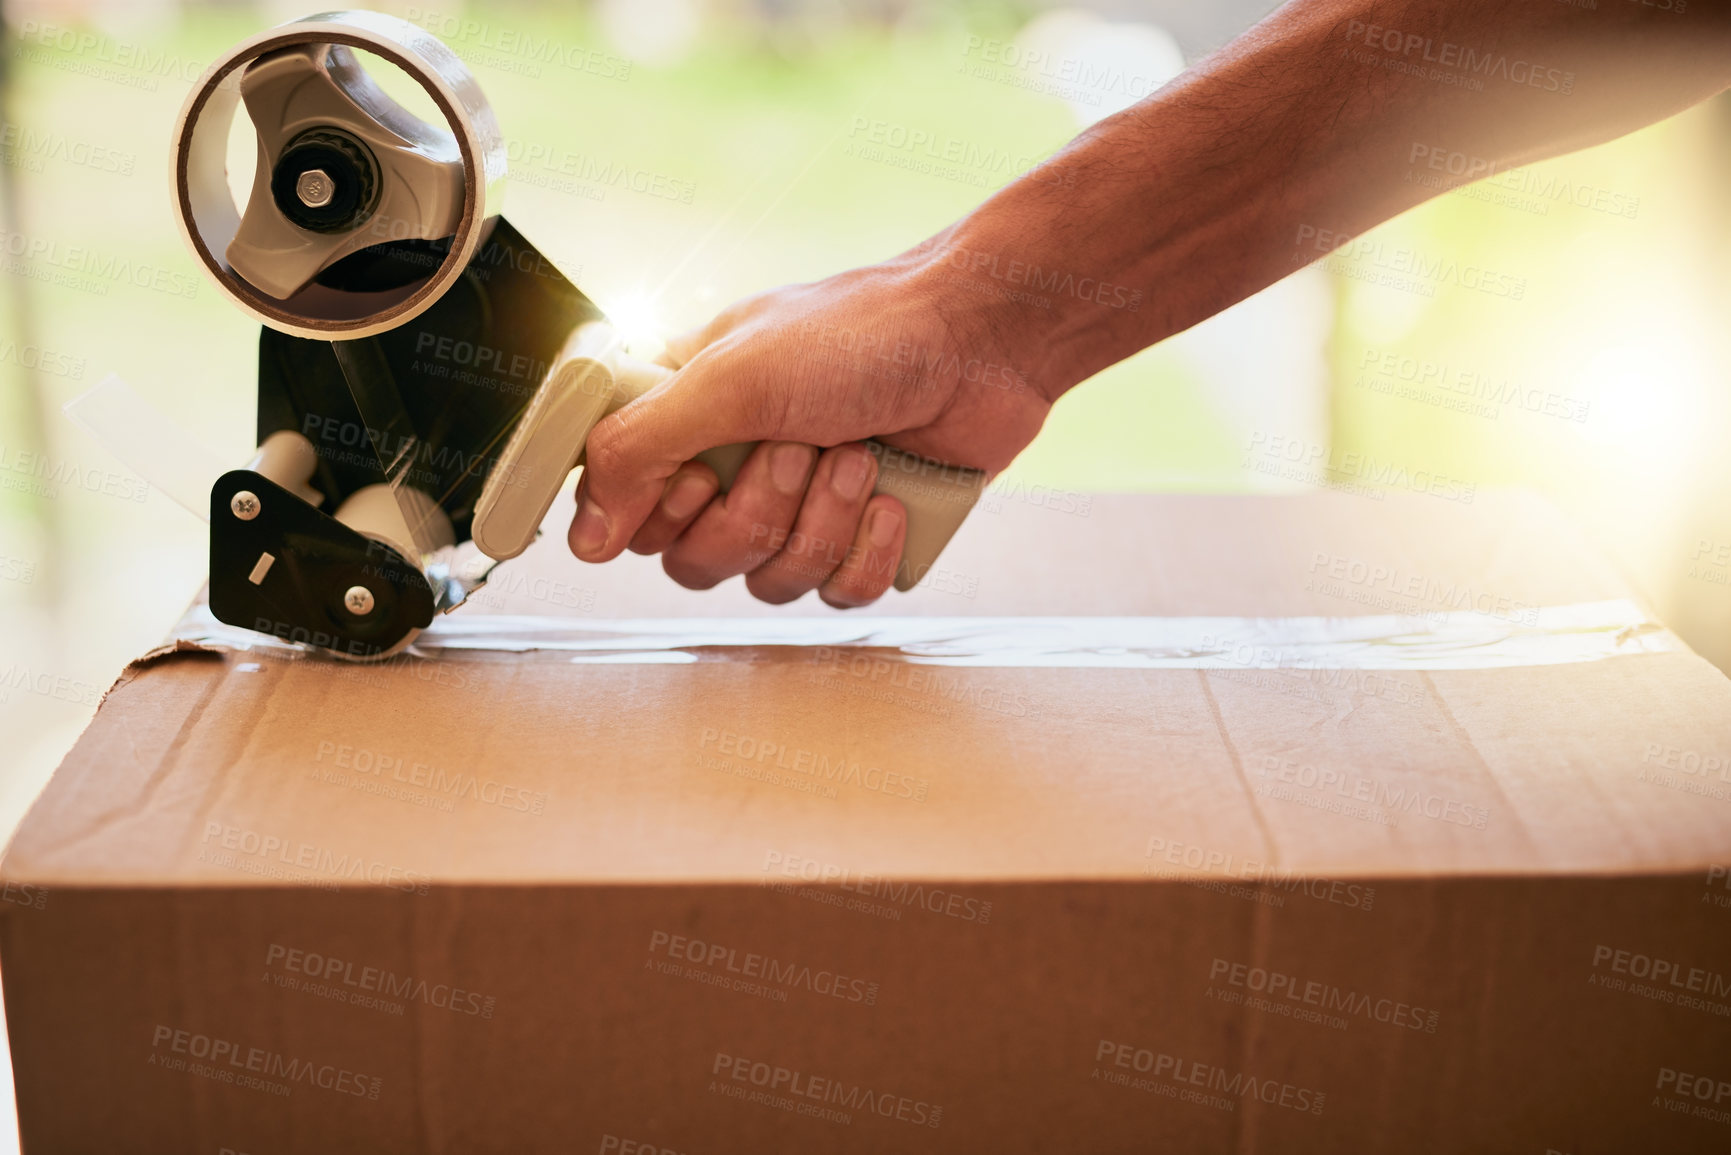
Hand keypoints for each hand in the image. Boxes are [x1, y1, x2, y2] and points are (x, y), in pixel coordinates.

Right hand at [567, 249, 1055, 606]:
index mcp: (687, 414)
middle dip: (755, 509)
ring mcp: (798, 504)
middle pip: (693, 558)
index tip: (695, 477)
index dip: (653, 508)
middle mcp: (734, 462)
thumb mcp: (730, 379)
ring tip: (856, 454)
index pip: (624, 502)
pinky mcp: (858, 536)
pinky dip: (865, 550)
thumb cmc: (862, 334)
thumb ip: (638, 451)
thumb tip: (585, 537)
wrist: (985, 342)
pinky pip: (836, 595)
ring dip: (817, 521)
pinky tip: (890, 498)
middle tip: (798, 444)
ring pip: (767, 581)